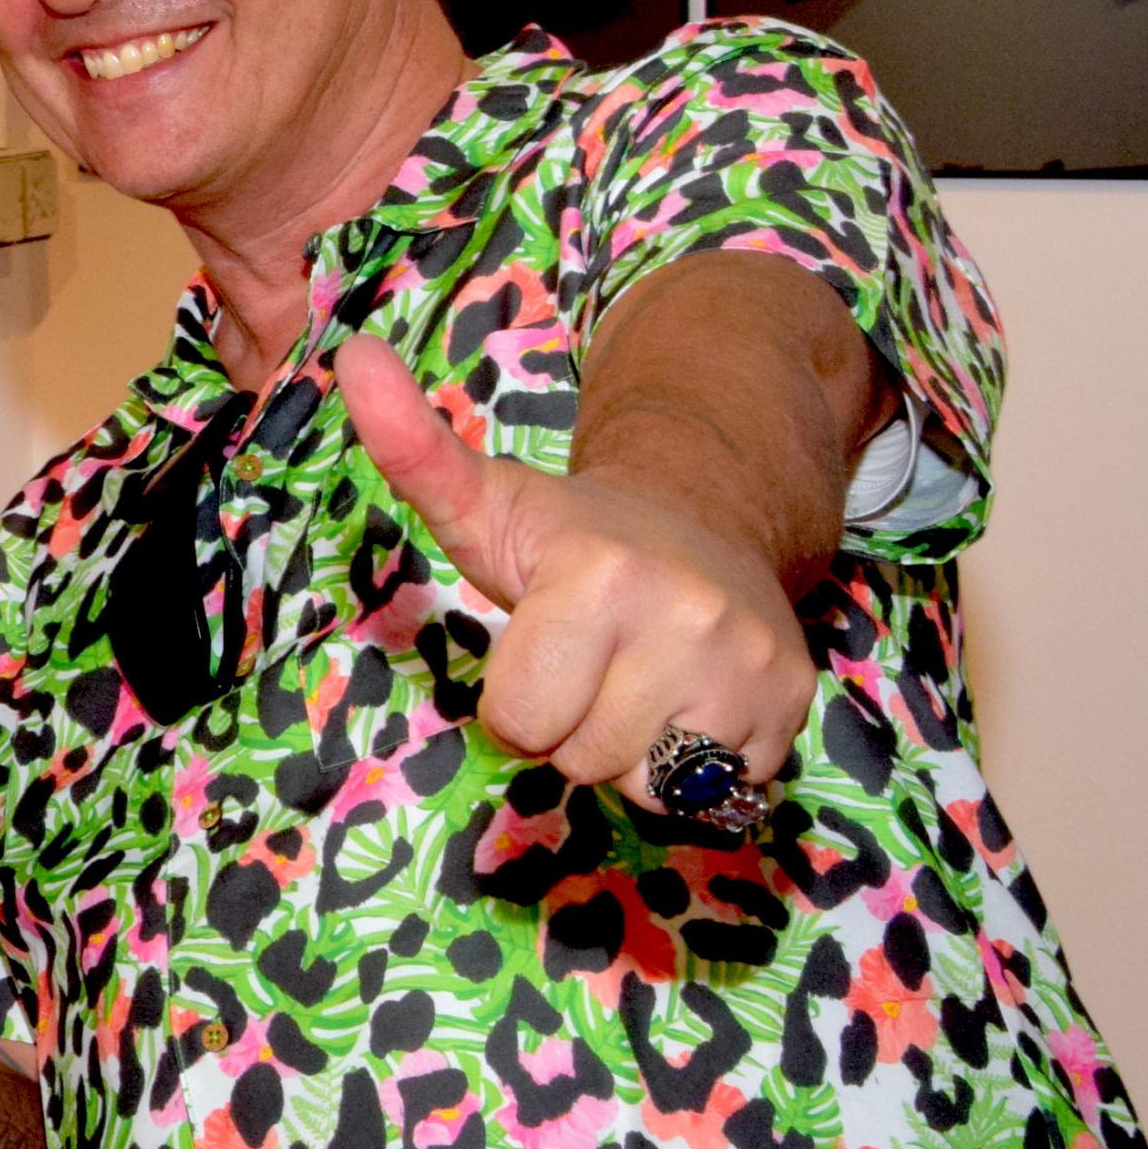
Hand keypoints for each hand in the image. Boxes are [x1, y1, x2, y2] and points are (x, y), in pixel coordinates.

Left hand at [332, 334, 818, 788]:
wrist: (705, 527)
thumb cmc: (570, 535)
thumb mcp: (485, 500)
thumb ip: (413, 446)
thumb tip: (353, 353)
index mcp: (599, 572)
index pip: (520, 720)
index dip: (516, 699)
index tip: (539, 645)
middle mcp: (689, 616)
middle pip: (579, 758)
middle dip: (569, 728)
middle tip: (588, 663)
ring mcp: (749, 665)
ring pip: (644, 784)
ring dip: (627, 751)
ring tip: (637, 678)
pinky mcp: (794, 706)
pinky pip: (712, 796)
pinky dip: (689, 767)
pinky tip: (688, 700)